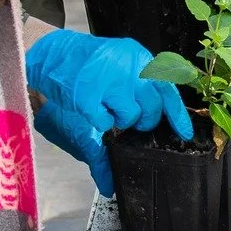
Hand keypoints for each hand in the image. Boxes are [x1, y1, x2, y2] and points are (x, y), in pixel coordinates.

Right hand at [26, 29, 195, 195]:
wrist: (46, 57)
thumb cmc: (81, 72)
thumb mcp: (111, 81)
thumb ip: (133, 101)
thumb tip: (117, 173)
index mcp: (138, 59)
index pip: (167, 88)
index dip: (177, 114)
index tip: (184, 133)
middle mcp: (128, 67)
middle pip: (151, 108)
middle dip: (142, 120)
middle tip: (124, 116)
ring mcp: (108, 80)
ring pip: (130, 116)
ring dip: (117, 120)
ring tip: (102, 106)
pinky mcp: (88, 95)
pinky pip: (104, 122)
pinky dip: (97, 120)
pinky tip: (88, 109)